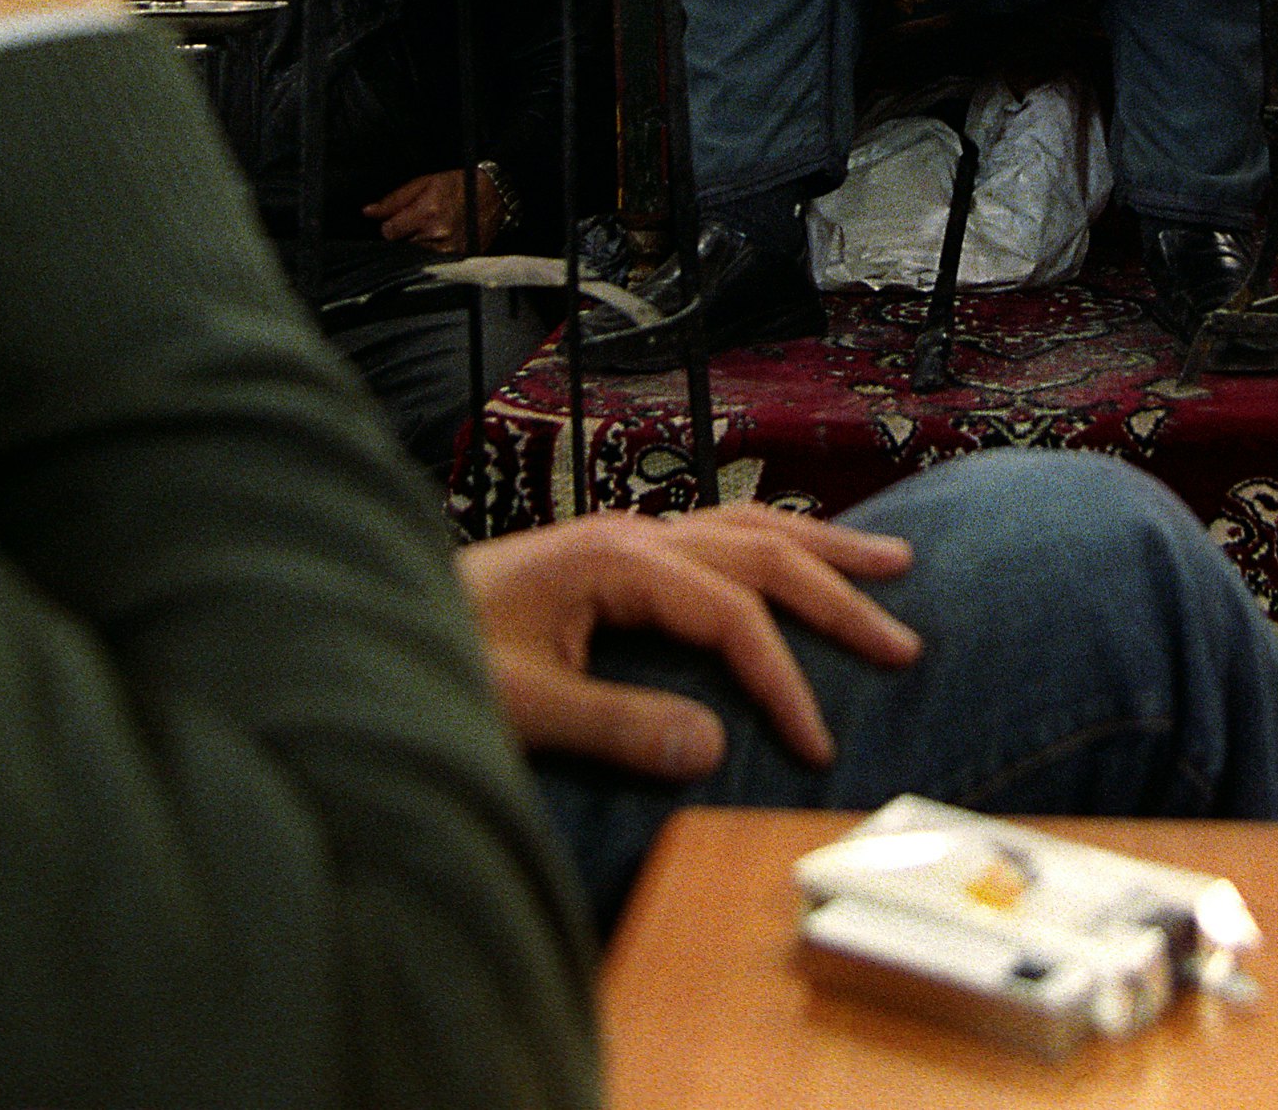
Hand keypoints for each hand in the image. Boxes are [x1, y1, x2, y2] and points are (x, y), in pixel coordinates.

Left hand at [365, 164, 505, 255]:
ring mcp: (451, 251)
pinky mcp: (461, 259)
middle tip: (419, 224)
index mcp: (426, 214)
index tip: (400, 220)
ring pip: (416, 258)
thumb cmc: (459, 184)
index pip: (389, 233)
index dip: (391, 225)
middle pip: (401, 247)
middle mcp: (437, 235)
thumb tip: (368, 212)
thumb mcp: (424, 182)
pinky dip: (434, 255)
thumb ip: (394, 200)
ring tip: (432, 231)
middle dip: (406, 236)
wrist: (494, 194)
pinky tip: (442, 241)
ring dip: (419, 247)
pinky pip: (436, 263)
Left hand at [455, 505, 919, 777]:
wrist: (372, 616)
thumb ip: (616, 726)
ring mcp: (626, 536)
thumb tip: (713, 748)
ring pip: (748, 529)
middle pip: (762, 552)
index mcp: (615, 561)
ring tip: (893, 564)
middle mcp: (632, 535)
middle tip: (904, 641)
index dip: (783, 679)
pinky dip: (775, 545)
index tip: (817, 743)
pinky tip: (800, 556)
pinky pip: (719, 535)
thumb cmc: (441, 654)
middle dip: (837, 596)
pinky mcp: (616, 552)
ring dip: (822, 550)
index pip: (732, 615)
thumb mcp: (521, 706)